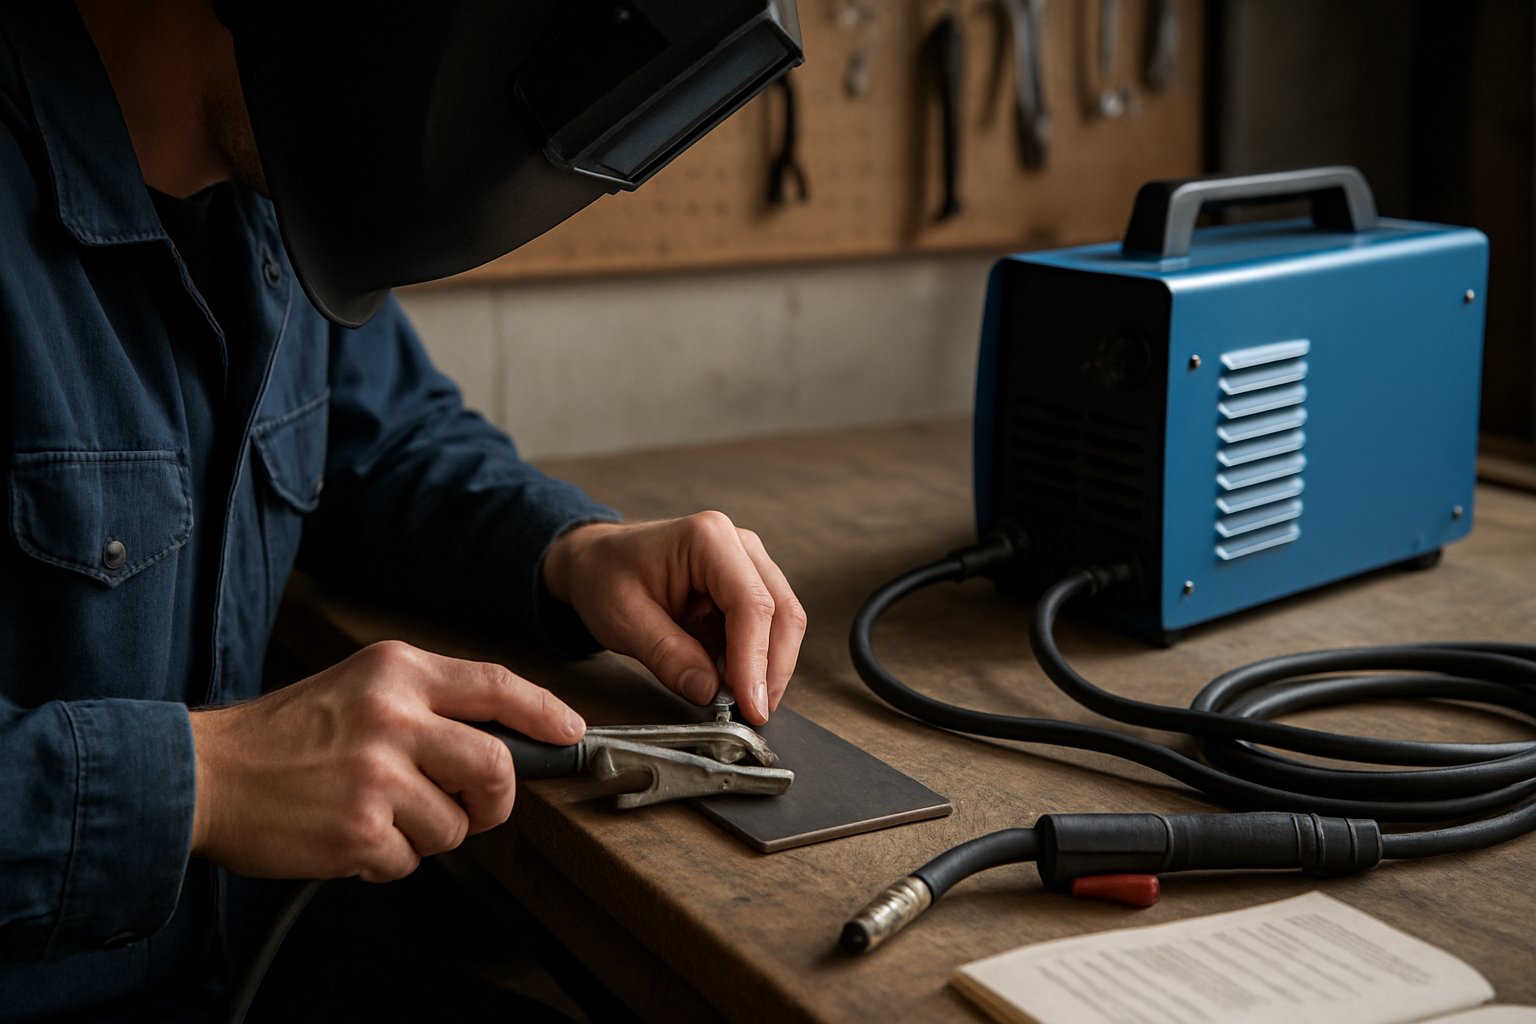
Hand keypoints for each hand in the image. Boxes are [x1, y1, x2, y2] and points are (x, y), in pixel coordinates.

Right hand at [188, 641, 583, 881]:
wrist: (205, 775)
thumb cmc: (288, 734)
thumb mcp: (362, 687)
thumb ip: (430, 705)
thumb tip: (505, 739)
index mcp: (398, 671)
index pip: (497, 686)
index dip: (544, 713)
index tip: (570, 732)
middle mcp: (392, 716)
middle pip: (495, 765)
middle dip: (494, 799)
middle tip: (472, 807)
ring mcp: (375, 773)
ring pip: (455, 824)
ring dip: (426, 833)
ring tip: (378, 813)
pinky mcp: (357, 828)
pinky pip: (409, 859)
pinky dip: (387, 858)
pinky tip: (350, 834)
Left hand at [542, 512, 807, 724]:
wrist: (597, 560)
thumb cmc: (605, 577)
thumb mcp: (623, 619)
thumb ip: (667, 655)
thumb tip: (710, 692)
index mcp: (708, 539)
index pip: (750, 604)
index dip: (755, 660)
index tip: (750, 705)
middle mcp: (739, 544)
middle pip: (780, 611)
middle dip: (772, 669)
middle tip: (754, 714)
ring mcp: (748, 564)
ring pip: (784, 621)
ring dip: (770, 667)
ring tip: (745, 704)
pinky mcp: (747, 587)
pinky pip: (768, 627)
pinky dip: (759, 660)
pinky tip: (738, 685)